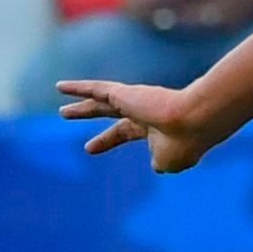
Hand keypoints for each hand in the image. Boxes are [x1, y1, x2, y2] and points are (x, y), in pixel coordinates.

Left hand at [61, 75, 225, 169]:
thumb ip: (159, 163)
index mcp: (153, 129)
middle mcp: (143, 112)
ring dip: (80, 106)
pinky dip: (78, 88)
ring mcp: (134, 102)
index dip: (105, 140)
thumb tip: (155, 164)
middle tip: (64, 114)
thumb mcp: (170, 162)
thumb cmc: (183, 144)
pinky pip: (97, 89)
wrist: (193, 121)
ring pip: (100, 101)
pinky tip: (59, 87)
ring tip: (59, 109)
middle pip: (108, 113)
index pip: (124, 133)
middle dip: (87, 114)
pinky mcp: (125, 94)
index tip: (88, 148)